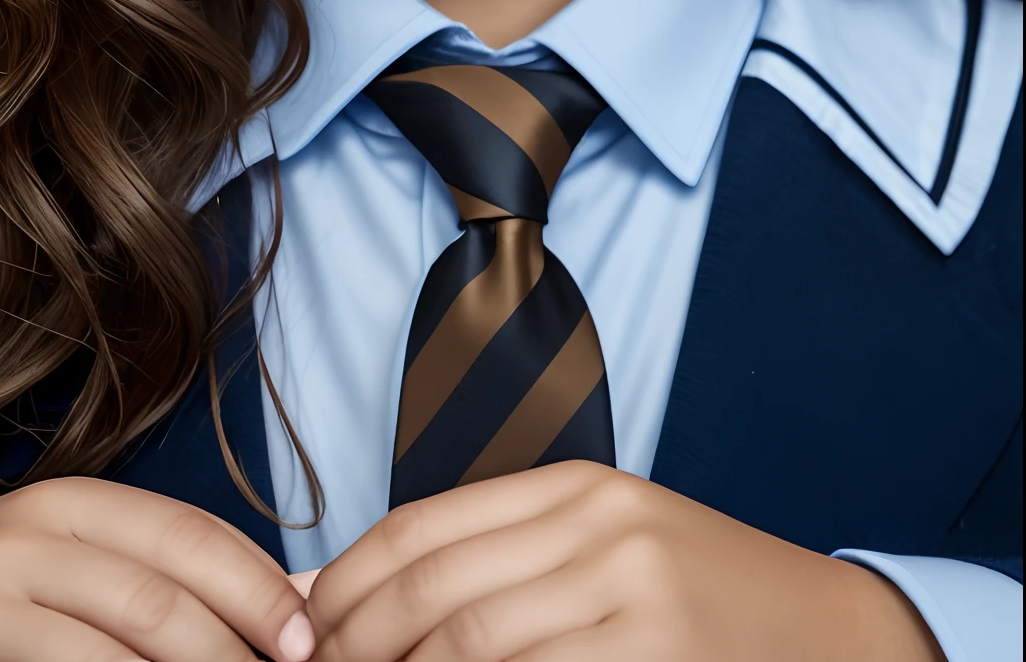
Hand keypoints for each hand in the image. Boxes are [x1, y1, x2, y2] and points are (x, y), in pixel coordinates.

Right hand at [0, 477, 315, 661]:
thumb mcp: (65, 563)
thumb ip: (153, 578)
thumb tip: (286, 608)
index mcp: (73, 504)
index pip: (190, 537)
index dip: (258, 590)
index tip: (307, 644)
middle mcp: (30, 536)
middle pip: (159, 600)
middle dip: (230, 654)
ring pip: (113, 650)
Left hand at [305, 464, 942, 660]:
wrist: (833, 636)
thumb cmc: (705, 603)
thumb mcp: (607, 551)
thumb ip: (504, 562)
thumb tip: (362, 599)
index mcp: (576, 490)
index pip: (422, 526)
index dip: (346, 582)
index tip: (302, 630)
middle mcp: (597, 528)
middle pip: (434, 586)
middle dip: (357, 640)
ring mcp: (630, 592)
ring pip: (471, 644)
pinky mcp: (653, 654)